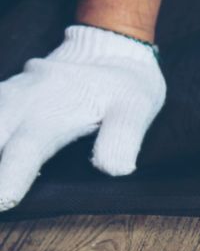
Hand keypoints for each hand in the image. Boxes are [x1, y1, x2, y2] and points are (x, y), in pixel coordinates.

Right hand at [0, 25, 165, 210]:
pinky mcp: (3, 98)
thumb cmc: (125, 87)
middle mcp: (21, 102)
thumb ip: (122, 137)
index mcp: (51, 110)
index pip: (26, 149)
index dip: (12, 176)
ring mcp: (7, 98)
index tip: (2, 201)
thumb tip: (112, 170)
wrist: (109, 49)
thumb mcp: (136, 108)